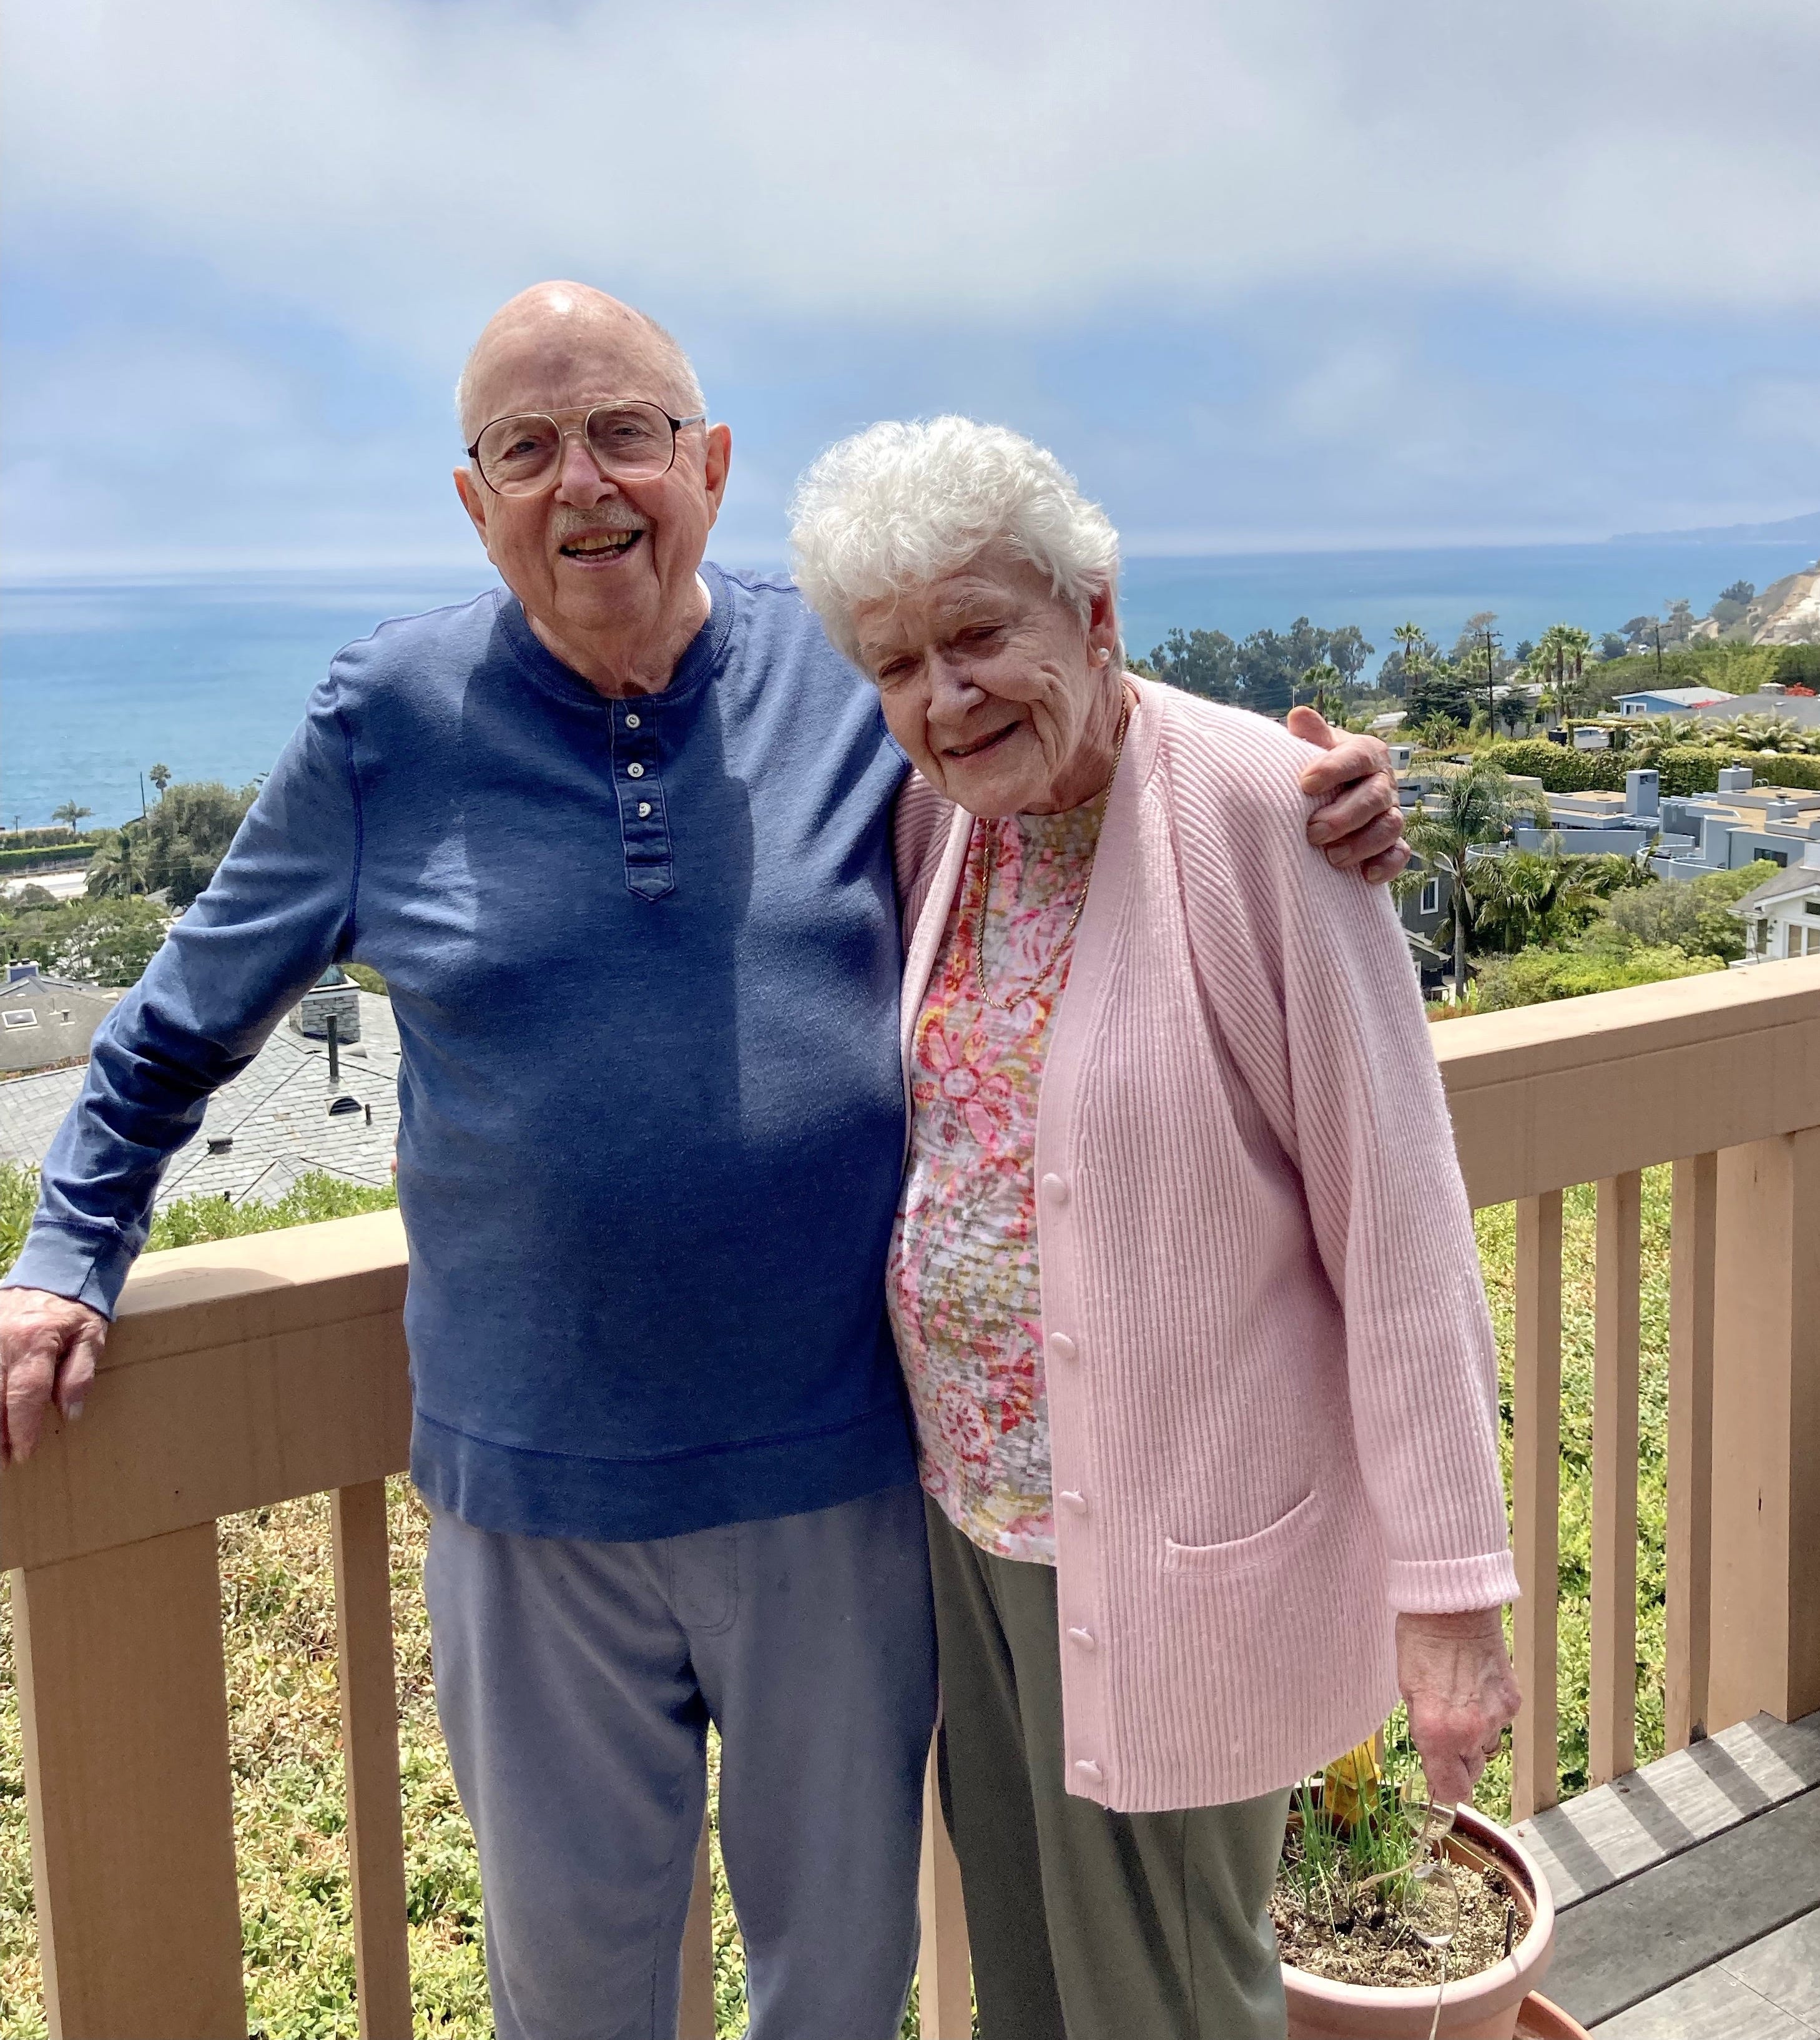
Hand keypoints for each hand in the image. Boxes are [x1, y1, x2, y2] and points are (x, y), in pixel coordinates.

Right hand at [0, 1287, 106, 1466]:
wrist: (55, 1270)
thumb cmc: (77, 1310)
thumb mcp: (91, 1337)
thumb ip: (79, 1375)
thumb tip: (69, 1413)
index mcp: (35, 1340)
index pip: (26, 1393)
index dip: (22, 1428)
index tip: (23, 1454)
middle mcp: (2, 1339)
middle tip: (3, 1463)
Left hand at [1287, 707, 1409, 883]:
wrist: (1330, 797)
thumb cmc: (1319, 769)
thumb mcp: (1314, 749)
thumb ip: (1310, 736)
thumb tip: (1299, 716)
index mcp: (1366, 754)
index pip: (1357, 757)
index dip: (1334, 769)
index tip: (1305, 784)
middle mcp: (1383, 783)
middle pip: (1374, 798)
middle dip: (1345, 817)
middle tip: (1313, 832)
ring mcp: (1390, 814)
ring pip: (1389, 827)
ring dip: (1362, 844)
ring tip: (1332, 857)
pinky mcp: (1392, 844)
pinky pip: (1399, 854)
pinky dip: (1386, 864)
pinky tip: (1366, 875)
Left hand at [1396, 1608, 1520, 1805]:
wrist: (1453, 1608)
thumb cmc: (1420, 1645)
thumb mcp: (1409, 1695)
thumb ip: (1426, 1736)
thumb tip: (1438, 1765)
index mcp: (1436, 1733)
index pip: (1452, 1790)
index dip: (1444, 1786)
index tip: (1438, 1776)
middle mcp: (1469, 1731)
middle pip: (1472, 1773)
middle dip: (1458, 1761)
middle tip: (1445, 1732)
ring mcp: (1496, 1717)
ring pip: (1487, 1747)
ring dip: (1474, 1737)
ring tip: (1460, 1702)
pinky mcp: (1512, 1702)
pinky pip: (1500, 1723)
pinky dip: (1489, 1714)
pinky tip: (1475, 1688)